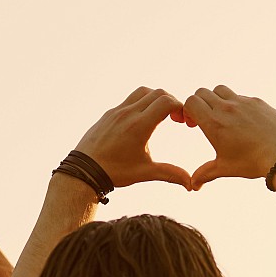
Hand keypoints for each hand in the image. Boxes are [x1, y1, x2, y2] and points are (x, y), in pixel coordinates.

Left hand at [72, 87, 190, 189]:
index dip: (180, 108)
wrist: (84, 170)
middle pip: (158, 93)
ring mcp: (117, 111)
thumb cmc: (115, 172)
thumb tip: (191, 184)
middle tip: (175, 119)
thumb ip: (170, 174)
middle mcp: (128, 113)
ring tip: (160, 117)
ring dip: (156, 99)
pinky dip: (141, 103)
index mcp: (139, 125)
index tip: (183, 122)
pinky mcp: (109, 113)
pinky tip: (142, 121)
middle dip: (172, 102)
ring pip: (143, 92)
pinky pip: (129, 99)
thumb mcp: (145, 173)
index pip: (167, 102)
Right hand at [182, 86, 275, 189]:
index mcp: (214, 123)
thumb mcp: (225, 168)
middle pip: (202, 92)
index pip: (191, 102)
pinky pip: (241, 96)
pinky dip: (236, 104)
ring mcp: (243, 102)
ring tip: (223, 116)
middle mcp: (227, 108)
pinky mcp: (258, 102)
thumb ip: (205, 173)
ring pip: (221, 90)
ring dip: (216, 99)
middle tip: (205, 119)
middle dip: (199, 104)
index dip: (188, 111)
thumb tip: (193, 185)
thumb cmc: (252, 162)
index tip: (193, 124)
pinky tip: (243, 121)